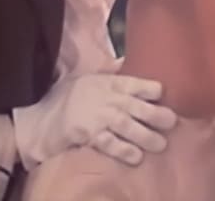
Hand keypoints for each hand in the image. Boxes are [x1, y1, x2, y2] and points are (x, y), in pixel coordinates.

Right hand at [12, 71, 178, 169]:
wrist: (42, 117)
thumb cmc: (72, 96)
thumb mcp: (92, 78)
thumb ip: (112, 71)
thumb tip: (127, 59)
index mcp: (108, 83)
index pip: (133, 82)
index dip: (149, 88)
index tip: (162, 93)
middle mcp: (105, 99)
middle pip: (135, 106)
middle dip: (155, 114)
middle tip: (172, 122)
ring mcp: (97, 117)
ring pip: (126, 126)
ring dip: (145, 135)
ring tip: (161, 144)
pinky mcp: (88, 135)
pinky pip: (108, 144)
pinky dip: (123, 150)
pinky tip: (136, 156)